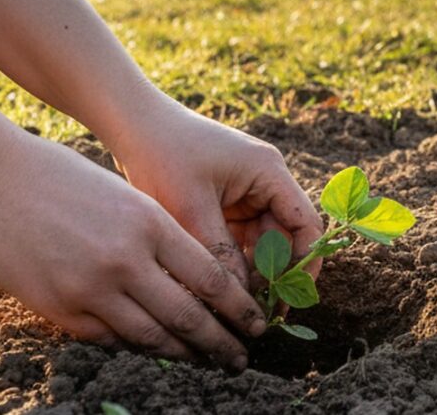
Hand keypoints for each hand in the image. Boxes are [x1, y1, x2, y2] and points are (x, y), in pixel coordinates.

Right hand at [0, 134, 265, 367]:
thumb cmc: (67, 178)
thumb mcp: (129, 196)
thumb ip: (161, 237)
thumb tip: (197, 282)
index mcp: (151, 224)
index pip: (211, 278)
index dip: (240, 308)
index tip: (258, 323)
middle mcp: (126, 260)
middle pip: (188, 317)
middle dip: (222, 343)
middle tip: (241, 358)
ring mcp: (90, 289)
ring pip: (151, 336)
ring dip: (183, 353)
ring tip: (206, 361)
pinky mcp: (60, 309)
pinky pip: (110, 339)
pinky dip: (137, 346)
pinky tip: (156, 349)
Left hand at [103, 90, 323, 291]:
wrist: (131, 124)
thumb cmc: (162, 155)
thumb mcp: (190, 208)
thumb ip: (219, 254)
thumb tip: (238, 301)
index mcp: (269, 173)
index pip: (305, 224)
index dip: (303, 263)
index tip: (287, 298)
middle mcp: (266, 182)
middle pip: (287, 238)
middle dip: (275, 274)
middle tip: (258, 313)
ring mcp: (247, 193)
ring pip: (263, 244)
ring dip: (253, 272)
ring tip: (235, 306)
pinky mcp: (227, 203)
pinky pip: (241, 240)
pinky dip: (233, 262)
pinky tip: (219, 287)